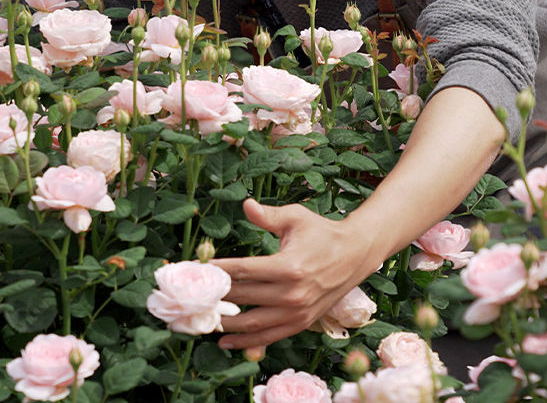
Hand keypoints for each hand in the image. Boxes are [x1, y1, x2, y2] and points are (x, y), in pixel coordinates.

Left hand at [212, 198, 377, 349]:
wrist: (355, 255)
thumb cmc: (322, 232)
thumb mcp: (296, 217)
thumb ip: (268, 215)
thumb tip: (246, 204)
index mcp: (288, 266)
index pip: (242, 271)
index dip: (217, 270)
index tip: (196, 269)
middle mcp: (292, 294)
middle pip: (243, 297)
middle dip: (215, 295)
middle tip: (192, 294)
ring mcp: (297, 312)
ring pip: (253, 323)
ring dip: (226, 323)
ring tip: (203, 318)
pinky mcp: (301, 323)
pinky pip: (269, 336)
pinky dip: (247, 341)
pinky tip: (227, 340)